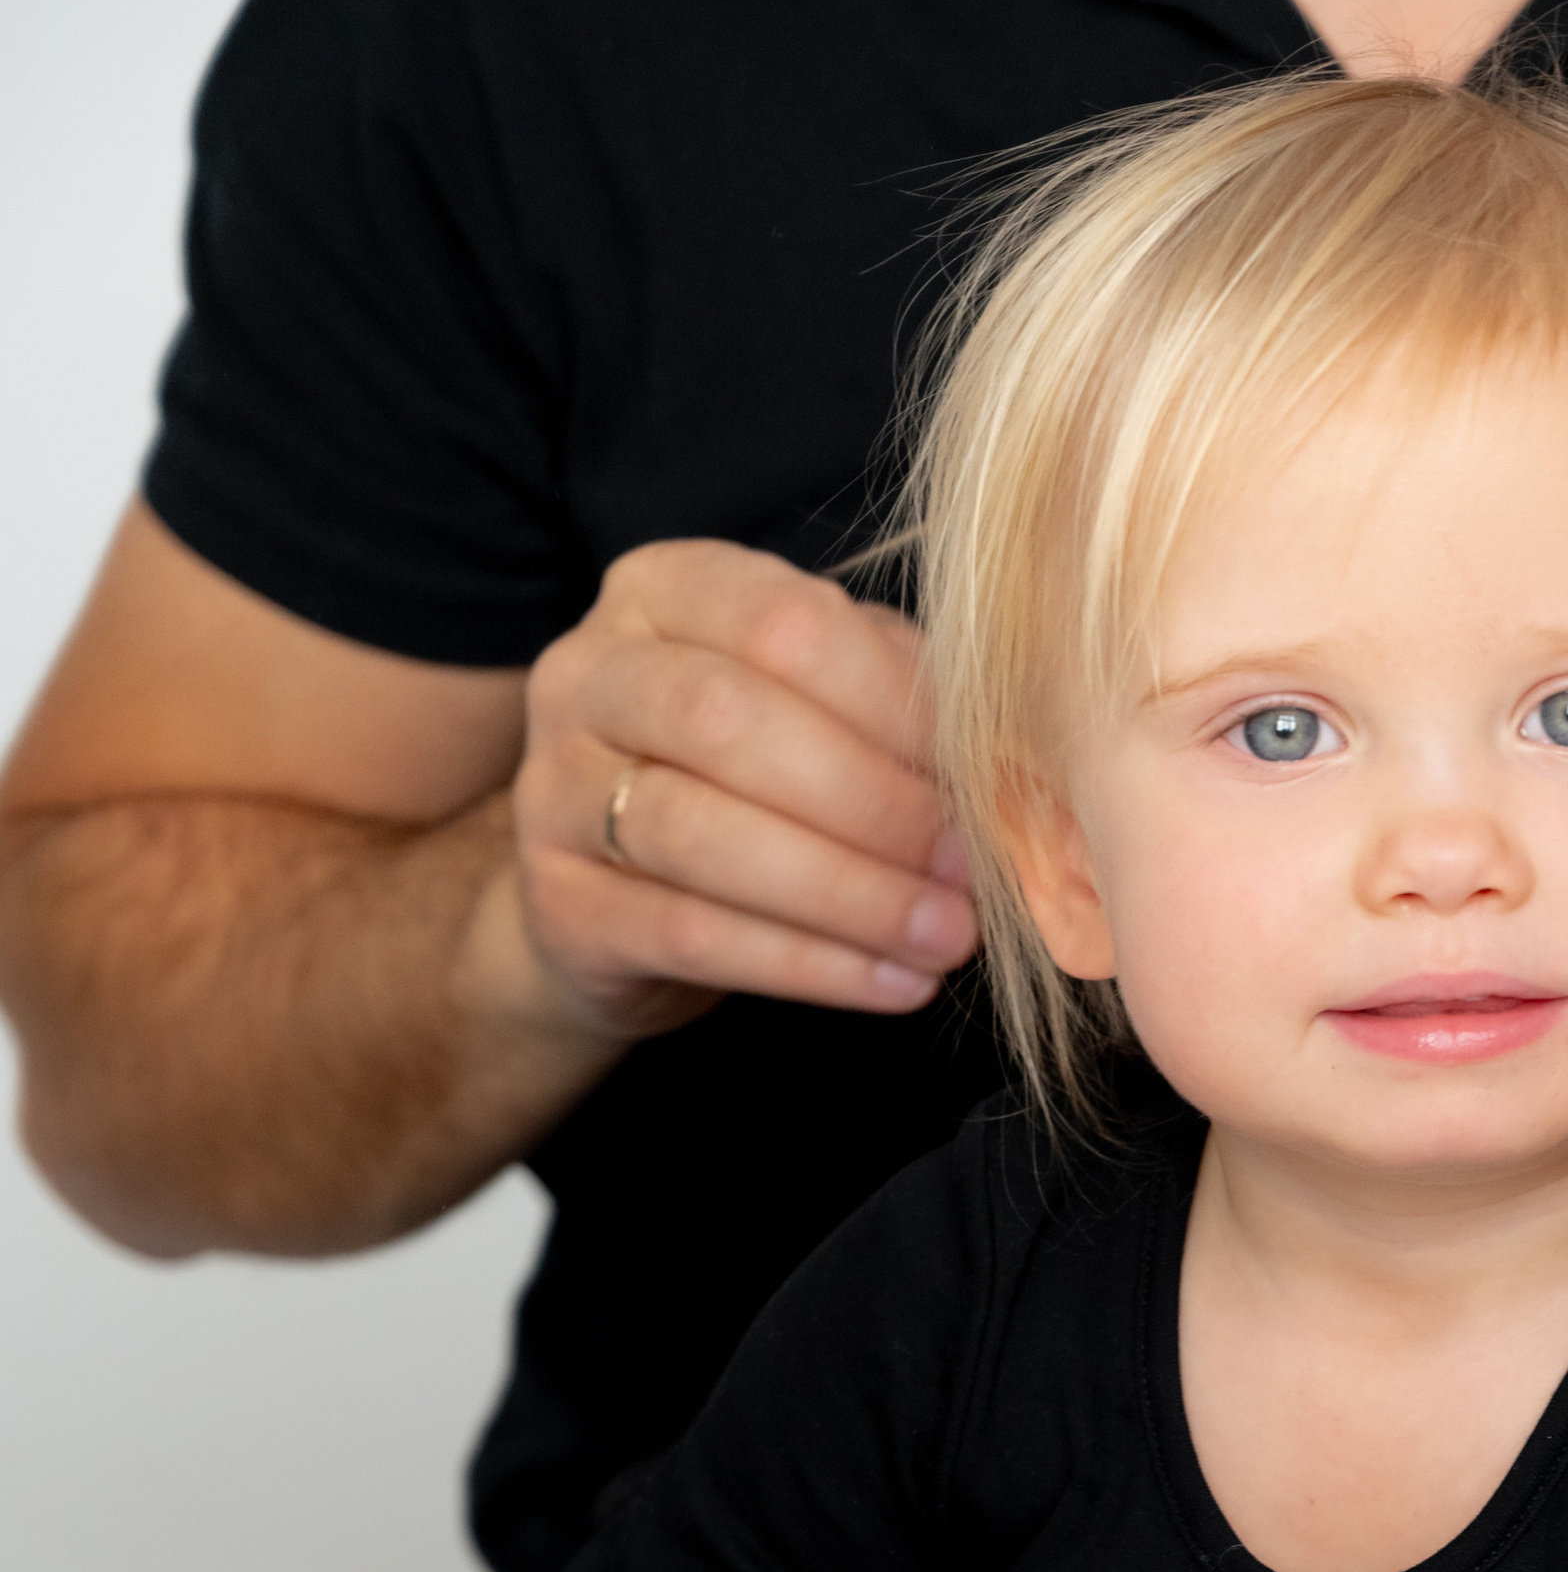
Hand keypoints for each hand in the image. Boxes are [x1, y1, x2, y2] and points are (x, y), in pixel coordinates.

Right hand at [491, 540, 979, 1044]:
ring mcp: (553, 788)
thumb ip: (893, 701)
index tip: (979, 775)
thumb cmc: (746, 780)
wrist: (616, 900)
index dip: (893, 705)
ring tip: (948, 937)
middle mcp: (587, 673)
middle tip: (967, 868)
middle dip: (871, 804)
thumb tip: (1009, 756)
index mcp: (663, 590)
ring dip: (849, 895)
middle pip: (730, 723)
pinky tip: (893, 981)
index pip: (784, 623)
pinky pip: (692, 934)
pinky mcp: (559, 903)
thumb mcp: (815, 707)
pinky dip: (810, 964)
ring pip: (703, 836)